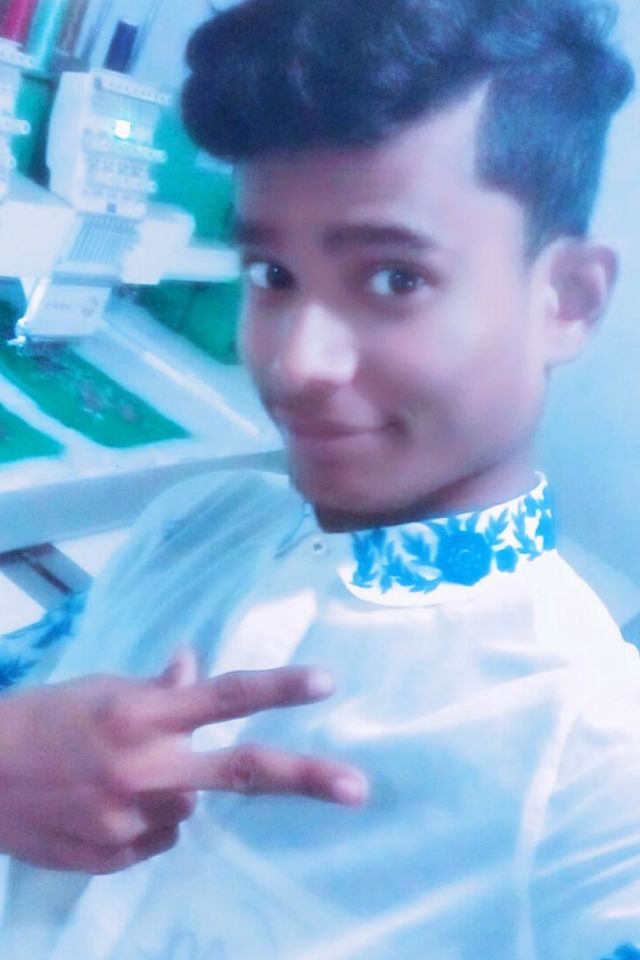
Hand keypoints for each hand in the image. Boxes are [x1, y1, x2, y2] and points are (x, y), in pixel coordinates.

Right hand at [0, 651, 367, 873]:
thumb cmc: (41, 719)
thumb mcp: (100, 688)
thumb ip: (156, 687)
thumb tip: (195, 665)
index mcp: (140, 714)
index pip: (224, 697)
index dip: (278, 688)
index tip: (327, 681)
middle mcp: (145, 768)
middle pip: (241, 772)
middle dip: (306, 778)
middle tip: (359, 788)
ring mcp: (132, 822)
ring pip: (188, 804)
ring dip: (171, 787)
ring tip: (112, 775)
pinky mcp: (116, 860)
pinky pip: (157, 835)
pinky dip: (145, 818)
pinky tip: (101, 804)